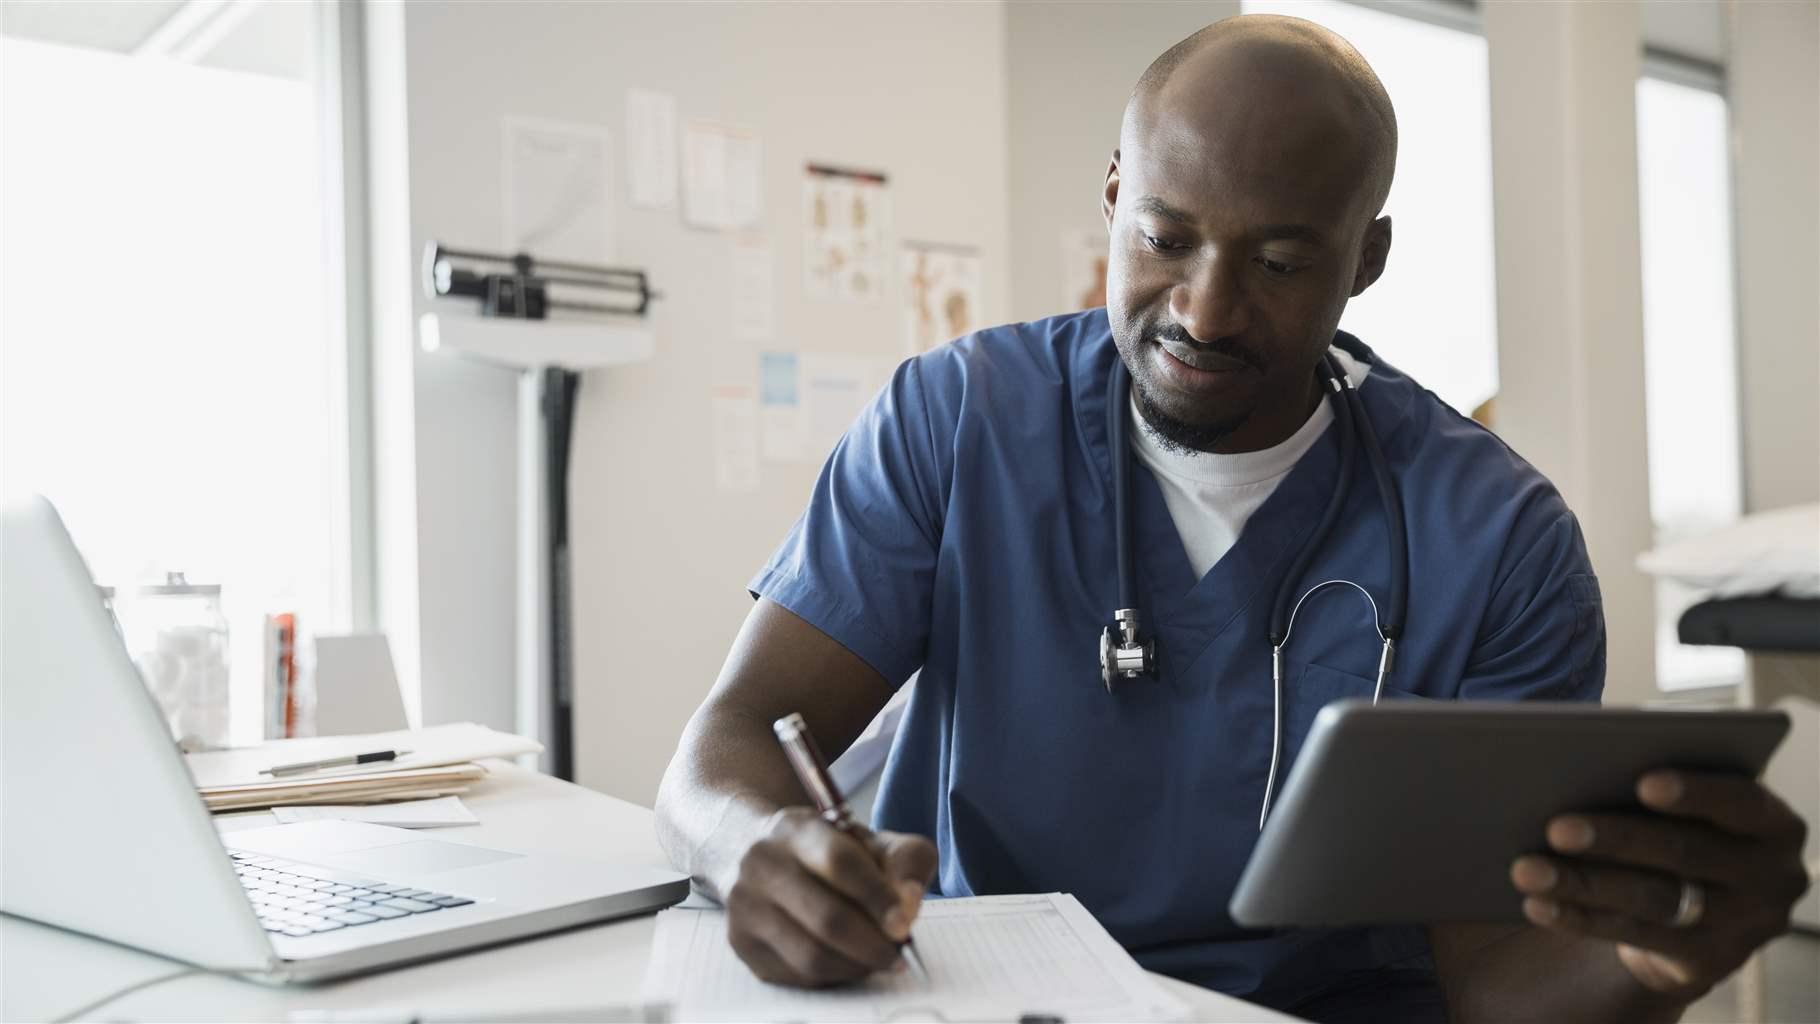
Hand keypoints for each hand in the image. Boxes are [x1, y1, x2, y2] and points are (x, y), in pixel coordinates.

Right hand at [725, 806, 936, 986]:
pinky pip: (797, 974)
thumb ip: (904, 859)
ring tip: (879, 959)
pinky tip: (849, 962)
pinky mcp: (741, 941)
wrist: (750, 850)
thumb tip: (908, 903)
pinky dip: (834, 975)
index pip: (841, 863)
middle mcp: (762, 863)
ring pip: (812, 954)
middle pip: (826, 917)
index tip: (905, 924)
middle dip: (873, 944)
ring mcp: (745, 905)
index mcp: (797, 829)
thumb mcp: (868, 839)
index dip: (878, 897)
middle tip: (899, 954)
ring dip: (857, 965)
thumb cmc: (823, 851)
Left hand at [1510, 769, 1811, 999]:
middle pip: (1685, 852)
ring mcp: (1744, 925)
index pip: (1741, 801)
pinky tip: (1539, 905)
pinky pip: (1635, 936)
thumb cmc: (1682, 833)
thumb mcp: (1689, 810)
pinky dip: (1581, 918)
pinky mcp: (1708, 961)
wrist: (1702, 917)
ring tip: (1527, 869)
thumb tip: (1576, 764)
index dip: (1695, 792)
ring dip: (1584, 883)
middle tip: (1555, 827)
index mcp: (1772, 823)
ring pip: (1654, 899)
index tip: (1643, 783)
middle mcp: (1771, 876)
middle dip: (1616, 839)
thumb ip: (1653, 785)